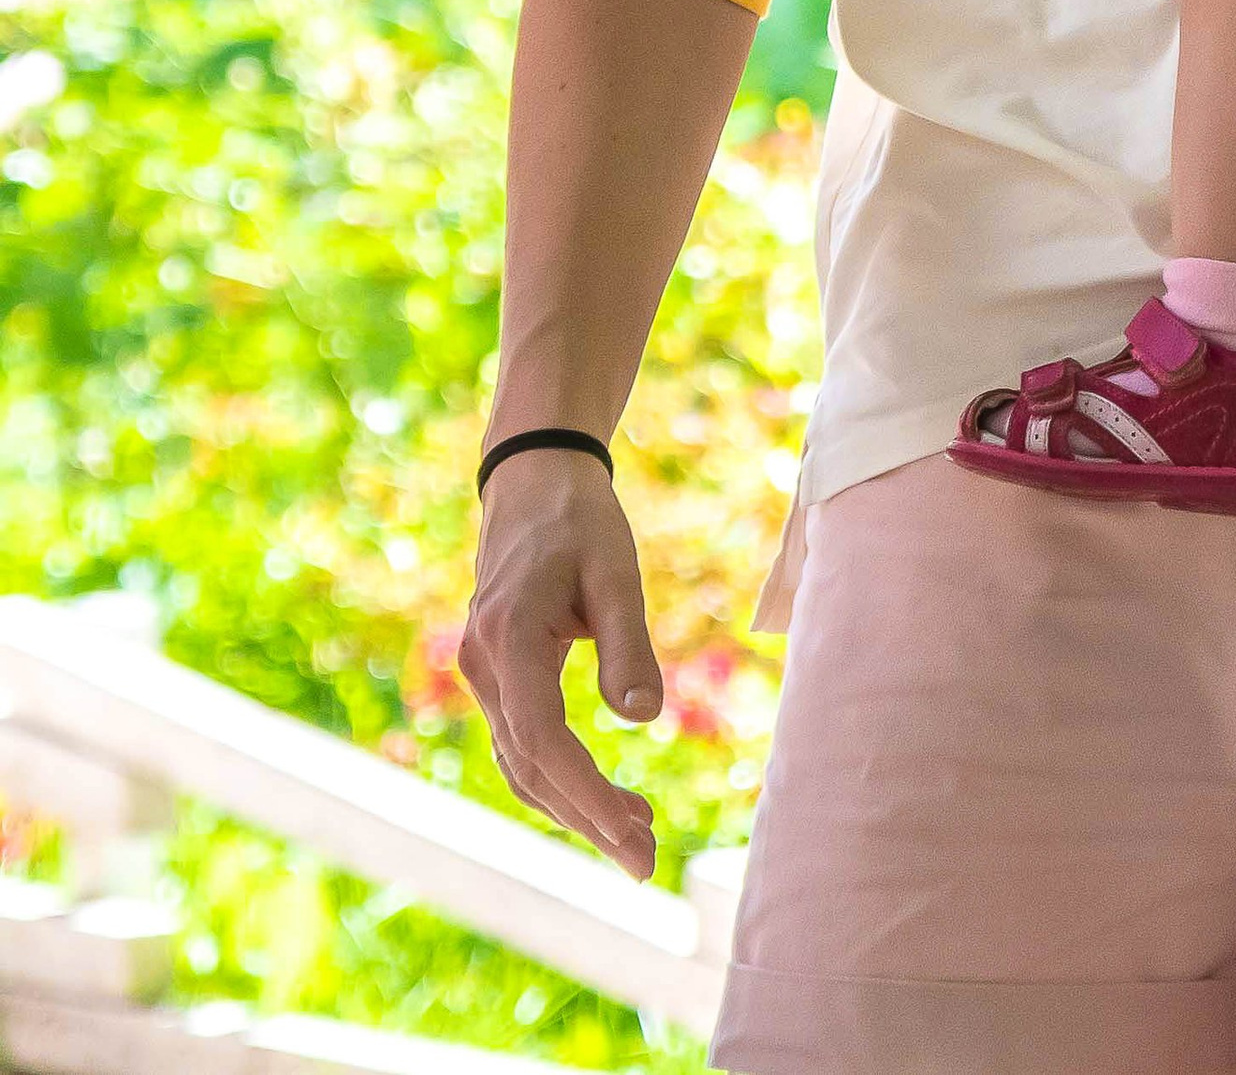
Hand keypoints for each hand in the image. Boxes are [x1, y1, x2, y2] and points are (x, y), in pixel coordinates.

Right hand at [460, 451, 664, 878]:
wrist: (534, 479)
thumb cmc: (581, 521)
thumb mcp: (616, 571)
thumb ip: (628, 644)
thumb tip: (642, 719)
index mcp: (510, 639)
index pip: (543, 742)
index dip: (586, 796)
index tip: (633, 836)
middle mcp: (483, 667)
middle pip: (531, 767)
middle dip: (587, 820)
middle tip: (646, 863)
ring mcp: (483, 675)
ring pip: (523, 764)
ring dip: (574, 807)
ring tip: (637, 837)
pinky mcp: (497, 677)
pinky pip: (524, 743)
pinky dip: (561, 778)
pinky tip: (603, 798)